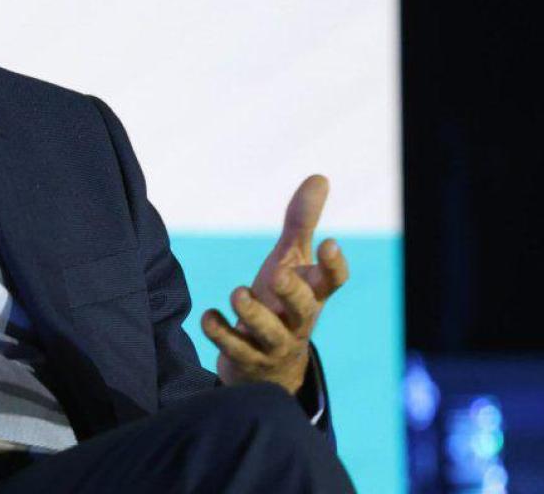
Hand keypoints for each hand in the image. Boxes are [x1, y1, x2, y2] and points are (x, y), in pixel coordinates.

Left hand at [201, 174, 349, 393]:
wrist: (268, 366)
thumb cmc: (282, 301)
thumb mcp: (290, 260)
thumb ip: (302, 222)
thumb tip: (319, 177)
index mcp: (312, 295)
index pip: (332, 283)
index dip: (335, 266)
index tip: (329, 242)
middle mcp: (297, 321)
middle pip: (304, 310)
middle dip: (292, 292)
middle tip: (277, 273)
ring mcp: (273, 344)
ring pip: (268, 333)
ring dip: (252, 313)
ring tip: (238, 292)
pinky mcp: (246, 359)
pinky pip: (234, 349)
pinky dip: (220, 332)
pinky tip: (209, 316)